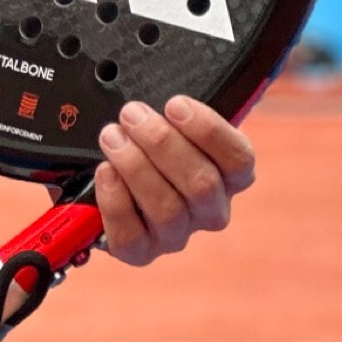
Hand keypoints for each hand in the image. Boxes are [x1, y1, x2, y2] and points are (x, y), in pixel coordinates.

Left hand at [94, 96, 254, 266]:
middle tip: (131, 114)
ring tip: (112, 137)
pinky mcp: (141, 250)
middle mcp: (208, 209)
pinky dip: (116, 202)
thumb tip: (165, 90)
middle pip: (202, 185)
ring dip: (135, 167)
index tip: (175, 104)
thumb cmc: (144, 140)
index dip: (209, 131)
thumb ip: (175, 109)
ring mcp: (176, 233)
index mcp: (227, 174)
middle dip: (162, 144)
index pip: (239, 159)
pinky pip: (132, 237)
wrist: (102, 173)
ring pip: (168, 211)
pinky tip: (105, 173)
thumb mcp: (165, 117)